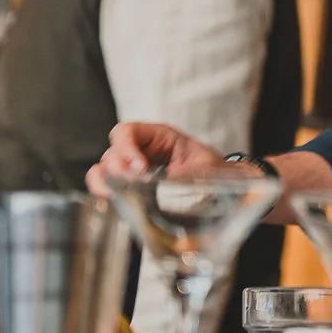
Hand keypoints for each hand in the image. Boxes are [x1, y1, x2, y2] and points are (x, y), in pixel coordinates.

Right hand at [86, 122, 228, 196]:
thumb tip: (162, 183)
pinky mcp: (134, 189)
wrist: (226, 188)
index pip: (129, 132)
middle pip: (112, 151)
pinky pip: (112, 188)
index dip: (127, 147)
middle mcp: (142, 151)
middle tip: (126, 182)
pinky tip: (113, 200)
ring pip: (106, 170)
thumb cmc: (215, 172)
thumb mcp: (203, 169)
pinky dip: (108, 193)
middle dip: (114, 166)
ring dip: (104, 181)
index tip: (139, 167)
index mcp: (159, 137)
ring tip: (111, 193)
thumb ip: (183, 175)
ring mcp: (135, 170)